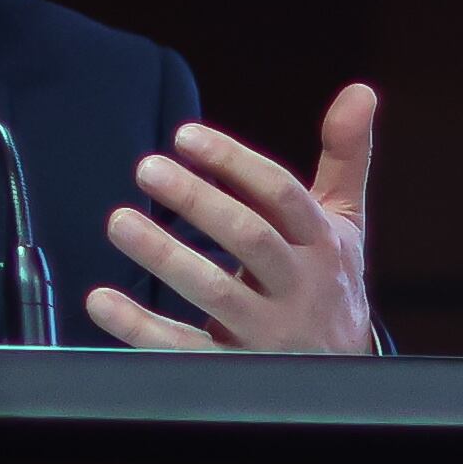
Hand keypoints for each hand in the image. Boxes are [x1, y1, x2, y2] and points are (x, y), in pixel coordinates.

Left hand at [87, 83, 378, 353]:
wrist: (341, 373)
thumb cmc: (328, 280)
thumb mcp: (344, 221)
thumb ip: (345, 156)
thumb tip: (360, 91)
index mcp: (322, 244)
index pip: (281, 196)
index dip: (234, 162)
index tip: (185, 136)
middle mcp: (298, 287)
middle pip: (250, 239)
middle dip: (198, 201)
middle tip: (147, 168)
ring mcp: (267, 333)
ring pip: (216, 293)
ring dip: (165, 256)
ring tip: (119, 222)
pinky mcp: (235, 368)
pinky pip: (184, 351)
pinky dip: (140, 328)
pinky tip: (103, 300)